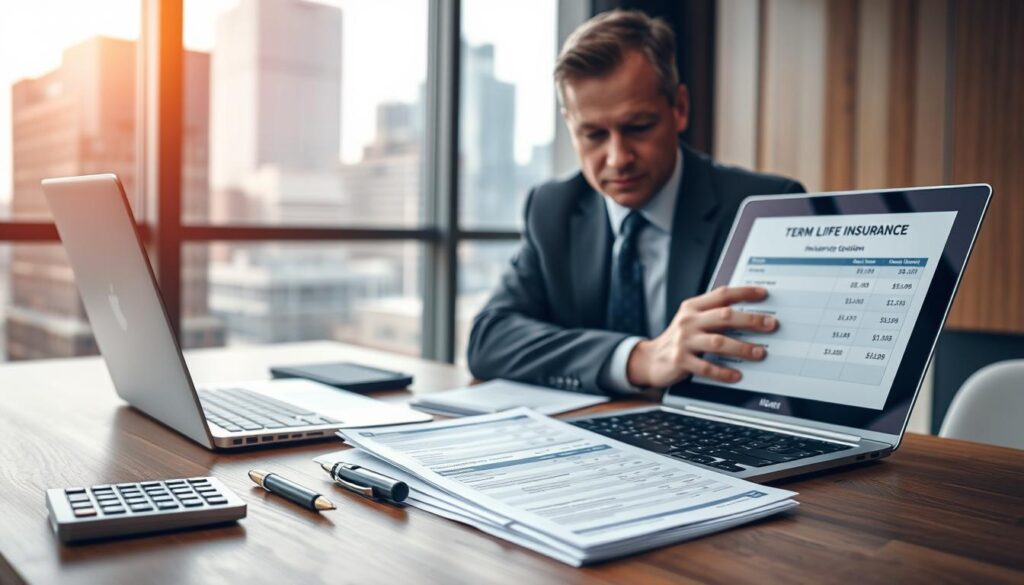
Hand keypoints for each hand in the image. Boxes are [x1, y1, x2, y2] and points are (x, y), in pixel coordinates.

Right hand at [626, 286, 776, 387]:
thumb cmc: (679, 339)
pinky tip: (736, 375)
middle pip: (724, 316)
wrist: (651, 359)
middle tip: (771, 324)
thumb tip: (749, 312)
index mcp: (693, 307)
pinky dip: (723, 372)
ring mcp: (683, 341)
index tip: (764, 294)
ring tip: (759, 352)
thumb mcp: (692, 320)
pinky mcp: (680, 360)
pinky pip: (706, 367)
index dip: (744, 292)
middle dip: (751, 320)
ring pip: (718, 342)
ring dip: (742, 347)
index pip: (722, 295)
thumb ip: (713, 313)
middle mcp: (688, 321)